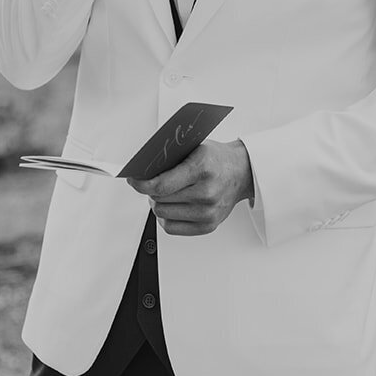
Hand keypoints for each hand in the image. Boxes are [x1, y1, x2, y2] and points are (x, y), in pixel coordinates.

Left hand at [128, 141, 253, 235]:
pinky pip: (172, 228)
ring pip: (163, 215)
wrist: (242, 172)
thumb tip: (143, 170)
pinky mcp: (208, 226)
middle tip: (151, 182)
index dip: (141, 184)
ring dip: (158, 204)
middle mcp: (206, 193)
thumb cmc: (216, 158)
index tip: (133, 181)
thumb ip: (170, 158)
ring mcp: (208, 213)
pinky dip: (166, 218)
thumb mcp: (194, 147)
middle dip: (150, 191)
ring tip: (163, 193)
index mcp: (201, 169)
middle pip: (160, 200)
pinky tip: (170, 206)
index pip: (161, 185)